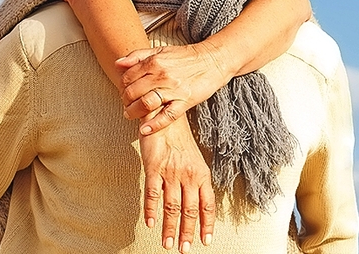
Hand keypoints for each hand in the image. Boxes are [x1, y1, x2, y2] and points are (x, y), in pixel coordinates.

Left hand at [117, 41, 229, 134]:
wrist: (213, 60)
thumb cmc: (186, 57)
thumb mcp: (161, 51)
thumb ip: (138, 56)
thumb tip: (117, 63)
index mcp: (155, 61)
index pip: (127, 78)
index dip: (122, 86)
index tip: (124, 91)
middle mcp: (162, 75)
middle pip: (133, 92)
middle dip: (125, 101)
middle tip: (126, 104)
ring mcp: (174, 89)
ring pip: (145, 104)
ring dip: (133, 112)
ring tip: (130, 115)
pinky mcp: (185, 101)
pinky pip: (167, 115)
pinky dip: (154, 124)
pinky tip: (144, 129)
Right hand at [140, 115, 215, 249]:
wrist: (167, 118)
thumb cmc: (181, 142)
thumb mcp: (195, 162)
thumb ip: (196, 183)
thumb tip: (198, 207)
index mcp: (202, 175)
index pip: (207, 205)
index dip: (207, 224)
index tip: (206, 241)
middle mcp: (189, 175)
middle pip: (190, 210)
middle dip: (188, 233)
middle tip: (184, 250)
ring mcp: (171, 172)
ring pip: (172, 207)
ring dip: (170, 228)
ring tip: (168, 244)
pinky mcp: (154, 168)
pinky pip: (152, 193)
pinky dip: (151, 210)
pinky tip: (150, 223)